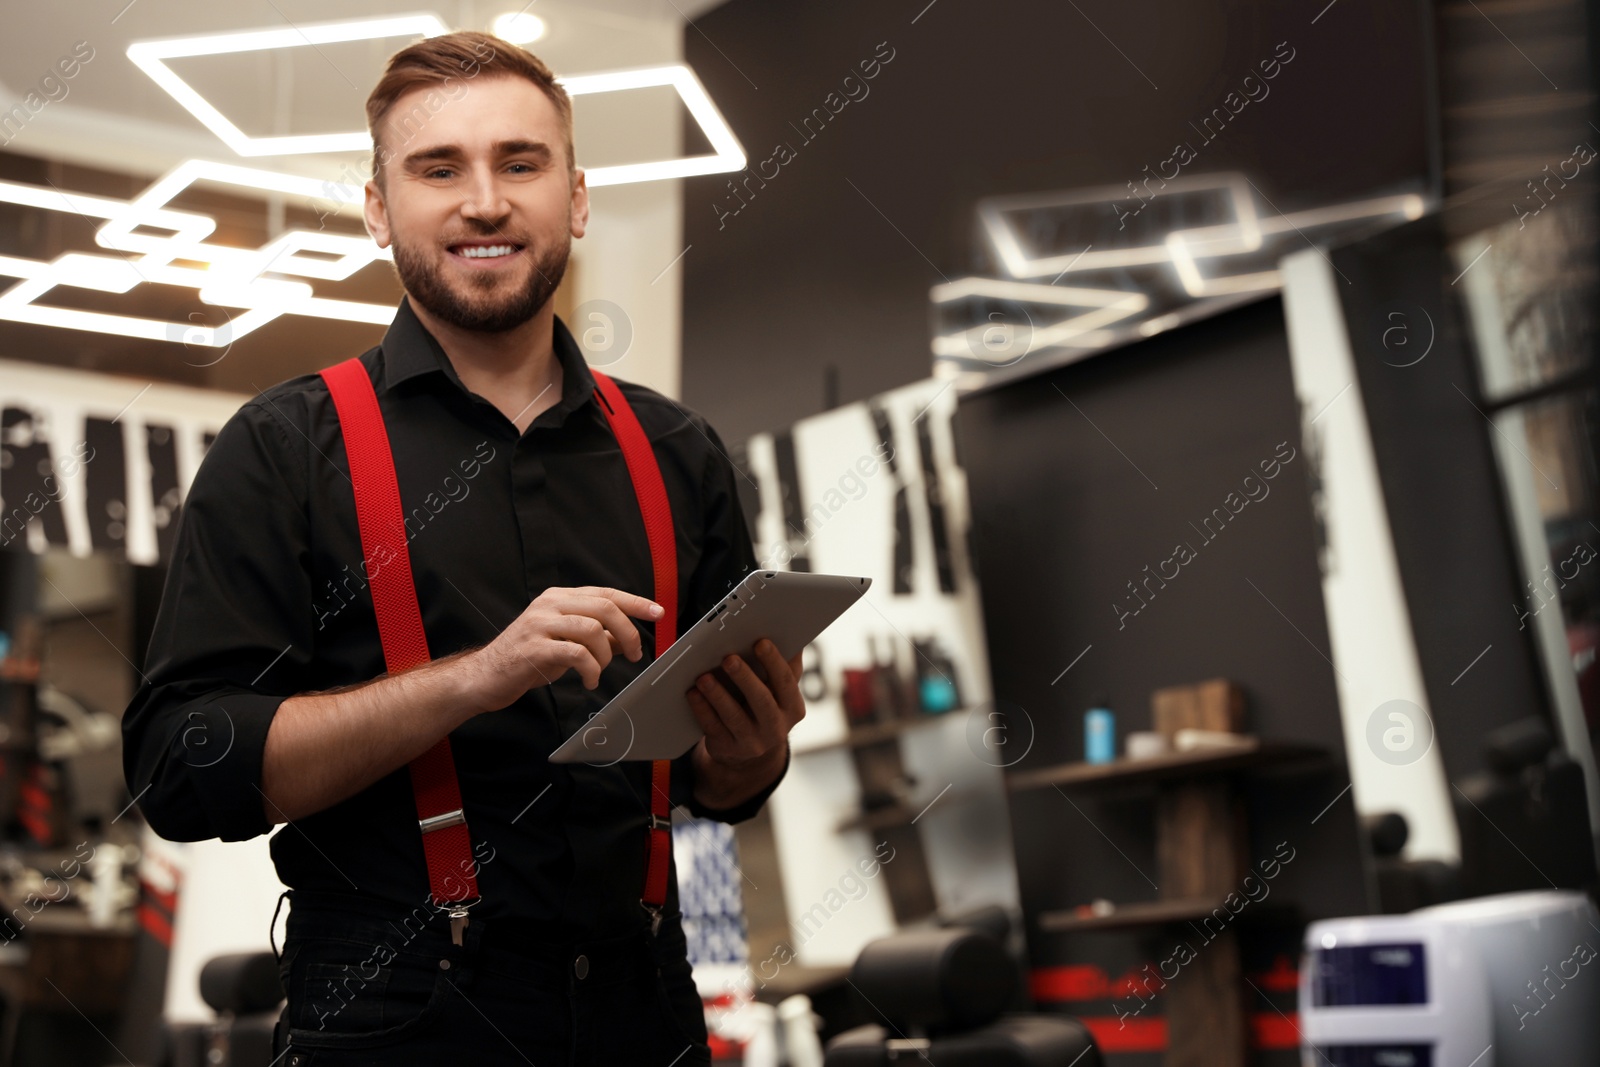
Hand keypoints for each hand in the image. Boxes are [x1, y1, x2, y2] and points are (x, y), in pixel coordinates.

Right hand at [466, 585, 662, 710]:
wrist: (484, 676)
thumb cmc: (526, 659)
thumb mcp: (564, 642)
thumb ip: (593, 637)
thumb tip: (625, 639)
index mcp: (559, 598)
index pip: (605, 593)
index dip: (635, 602)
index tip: (658, 612)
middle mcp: (549, 604)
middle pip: (604, 607)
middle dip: (628, 632)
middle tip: (635, 654)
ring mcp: (539, 624)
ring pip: (592, 629)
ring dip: (606, 655)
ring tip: (599, 671)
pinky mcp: (533, 648)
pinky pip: (576, 653)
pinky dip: (591, 669)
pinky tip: (589, 679)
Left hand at [685, 638, 804, 770]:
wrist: (748, 754)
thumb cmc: (763, 708)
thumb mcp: (779, 692)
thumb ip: (785, 665)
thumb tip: (789, 633)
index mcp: (792, 707)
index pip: (786, 681)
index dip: (774, 661)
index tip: (760, 642)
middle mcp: (776, 728)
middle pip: (761, 701)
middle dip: (744, 678)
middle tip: (729, 658)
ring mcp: (752, 742)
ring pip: (734, 716)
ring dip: (718, 695)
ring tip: (703, 677)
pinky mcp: (728, 749)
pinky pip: (713, 727)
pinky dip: (702, 709)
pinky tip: (693, 693)